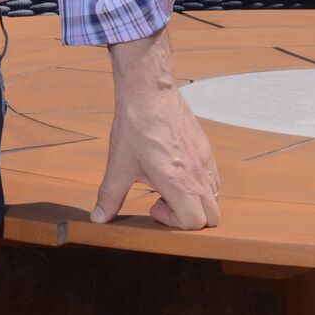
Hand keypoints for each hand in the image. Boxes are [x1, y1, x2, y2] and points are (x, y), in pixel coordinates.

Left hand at [93, 27, 220, 230]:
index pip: (194, 222)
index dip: (173, 222)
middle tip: (163, 201)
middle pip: (212, 216)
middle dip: (189, 217)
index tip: (153, 206)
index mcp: (178, 183)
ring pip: (216, 197)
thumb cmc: (134, 127)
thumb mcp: (118, 165)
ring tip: (169, 186)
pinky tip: (176, 170)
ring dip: (196, 201)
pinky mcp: (207, 149)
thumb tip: (99, 218)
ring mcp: (206, 161)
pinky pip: (214, 178)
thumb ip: (110, 196)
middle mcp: (199, 175)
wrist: (149, 92)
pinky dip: (201, 185)